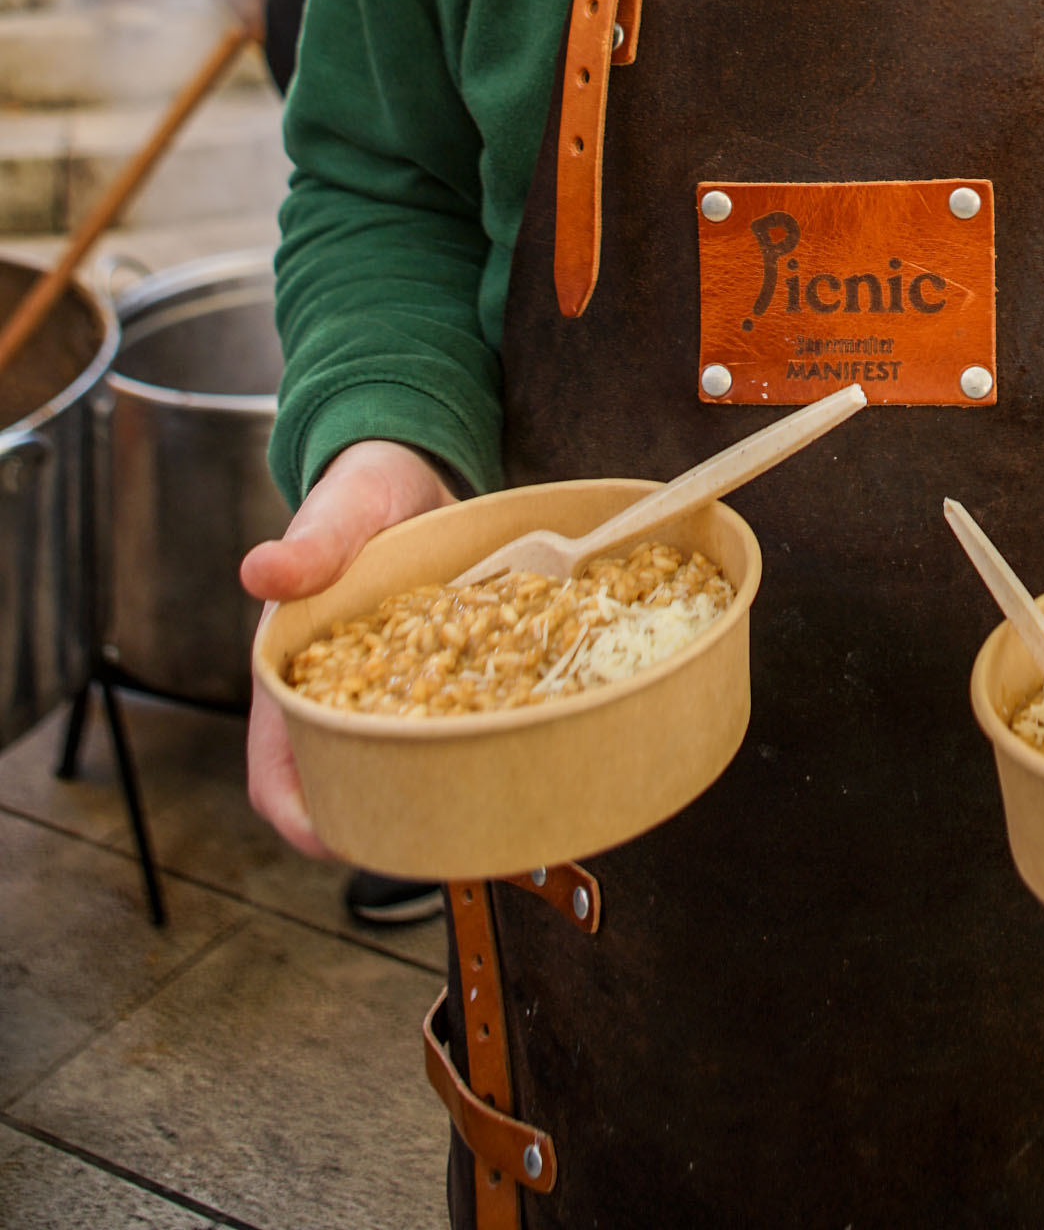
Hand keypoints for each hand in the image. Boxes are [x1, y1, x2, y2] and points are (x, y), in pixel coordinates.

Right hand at [241, 440, 456, 856]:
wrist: (412, 470)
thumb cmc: (361, 490)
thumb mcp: (341, 511)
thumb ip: (311, 544)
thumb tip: (259, 571)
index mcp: (290, 674)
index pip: (278, 777)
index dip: (306, 821)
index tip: (348, 843)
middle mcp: (334, 698)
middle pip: (341, 793)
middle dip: (382, 824)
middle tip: (447, 834)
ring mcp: (384, 697)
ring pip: (398, 771)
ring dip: (432, 792)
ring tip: (490, 799)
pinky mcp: (430, 685)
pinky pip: (445, 731)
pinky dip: (470, 746)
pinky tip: (514, 745)